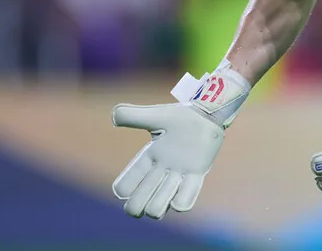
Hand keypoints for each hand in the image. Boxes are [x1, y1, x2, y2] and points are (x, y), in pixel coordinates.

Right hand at [111, 103, 223, 218]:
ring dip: (157, 206)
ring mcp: (179, 175)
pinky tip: (178, 199)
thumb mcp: (154, 115)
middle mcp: (161, 171)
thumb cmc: (182, 116)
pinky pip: (186, 198)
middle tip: (141, 204)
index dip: (123, 189)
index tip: (125, 187)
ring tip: (163, 197)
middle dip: (136, 207)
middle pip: (139, 202)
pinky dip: (180, 203)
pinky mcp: (197, 174)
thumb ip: (132, 115)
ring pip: (160, 206)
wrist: (208, 114)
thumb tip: (113, 115)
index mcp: (149, 158)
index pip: (127, 184)